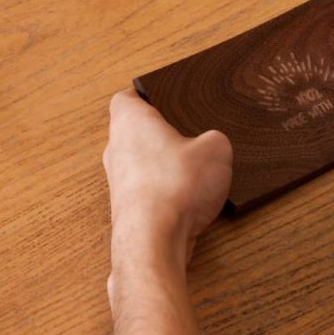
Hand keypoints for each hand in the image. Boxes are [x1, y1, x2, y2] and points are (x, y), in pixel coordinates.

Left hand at [101, 89, 229, 334]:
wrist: (155, 239)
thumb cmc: (175, 186)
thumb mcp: (217, 148)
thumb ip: (215, 139)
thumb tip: (211, 145)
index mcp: (131, 121)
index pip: (128, 97)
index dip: (147, 95)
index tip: (164, 97)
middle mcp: (116, 149)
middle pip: (133, 132)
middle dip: (159, 133)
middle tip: (187, 134)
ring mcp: (117, 181)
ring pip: (139, 163)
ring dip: (162, 165)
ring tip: (193, 171)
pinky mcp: (126, 208)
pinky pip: (146, 191)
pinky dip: (164, 191)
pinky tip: (188, 199)